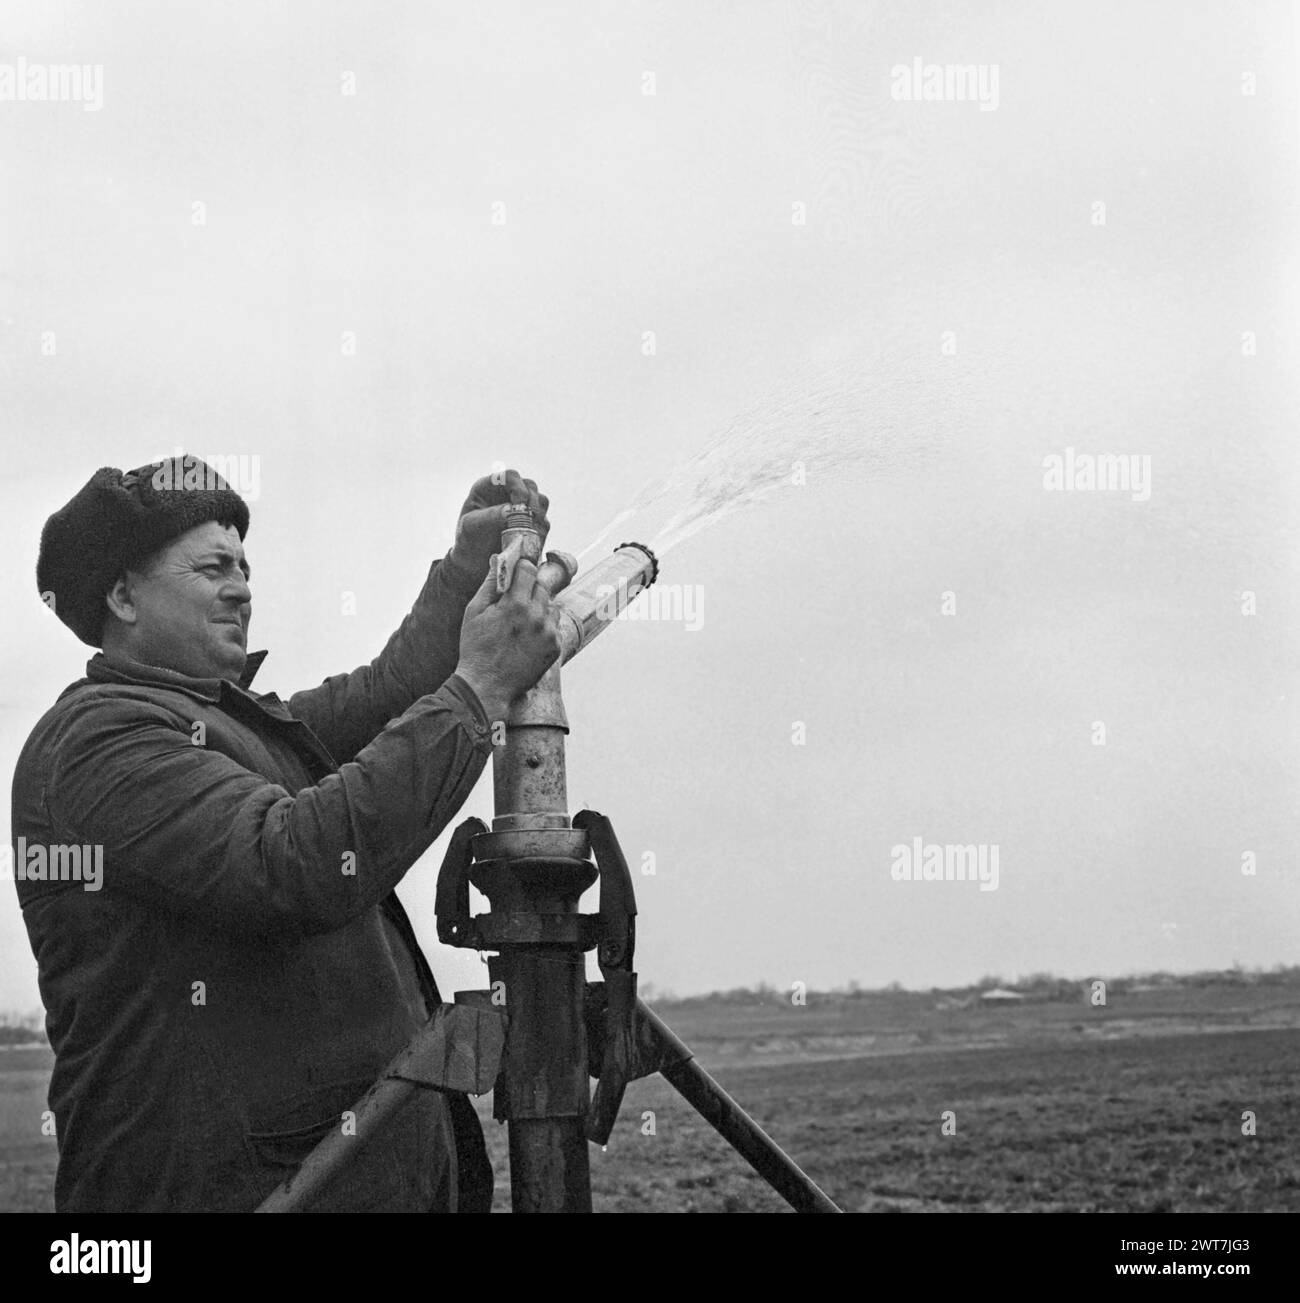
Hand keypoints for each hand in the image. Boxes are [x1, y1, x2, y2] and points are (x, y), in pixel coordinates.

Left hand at [448, 470, 549, 584]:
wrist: (475, 565)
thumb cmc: (469, 541)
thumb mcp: (471, 527)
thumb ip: (489, 516)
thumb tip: (512, 510)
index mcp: (489, 488)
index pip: (509, 476)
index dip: (517, 486)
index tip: (519, 504)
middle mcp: (507, 494)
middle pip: (530, 486)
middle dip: (531, 502)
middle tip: (528, 519)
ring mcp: (522, 508)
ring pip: (541, 502)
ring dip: (538, 516)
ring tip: (528, 532)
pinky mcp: (532, 525)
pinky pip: (544, 522)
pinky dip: (541, 531)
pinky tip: (530, 541)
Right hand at [454, 543, 561, 723]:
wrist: (486, 685)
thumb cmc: (475, 648)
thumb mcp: (474, 612)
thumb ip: (489, 584)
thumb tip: (497, 560)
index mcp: (515, 604)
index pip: (528, 569)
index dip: (521, 568)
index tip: (516, 571)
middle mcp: (537, 616)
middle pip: (541, 586)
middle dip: (529, 588)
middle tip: (514, 601)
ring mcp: (549, 632)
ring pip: (550, 606)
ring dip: (538, 608)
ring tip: (520, 623)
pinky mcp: (555, 647)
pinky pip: (554, 626)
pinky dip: (543, 627)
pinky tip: (526, 638)